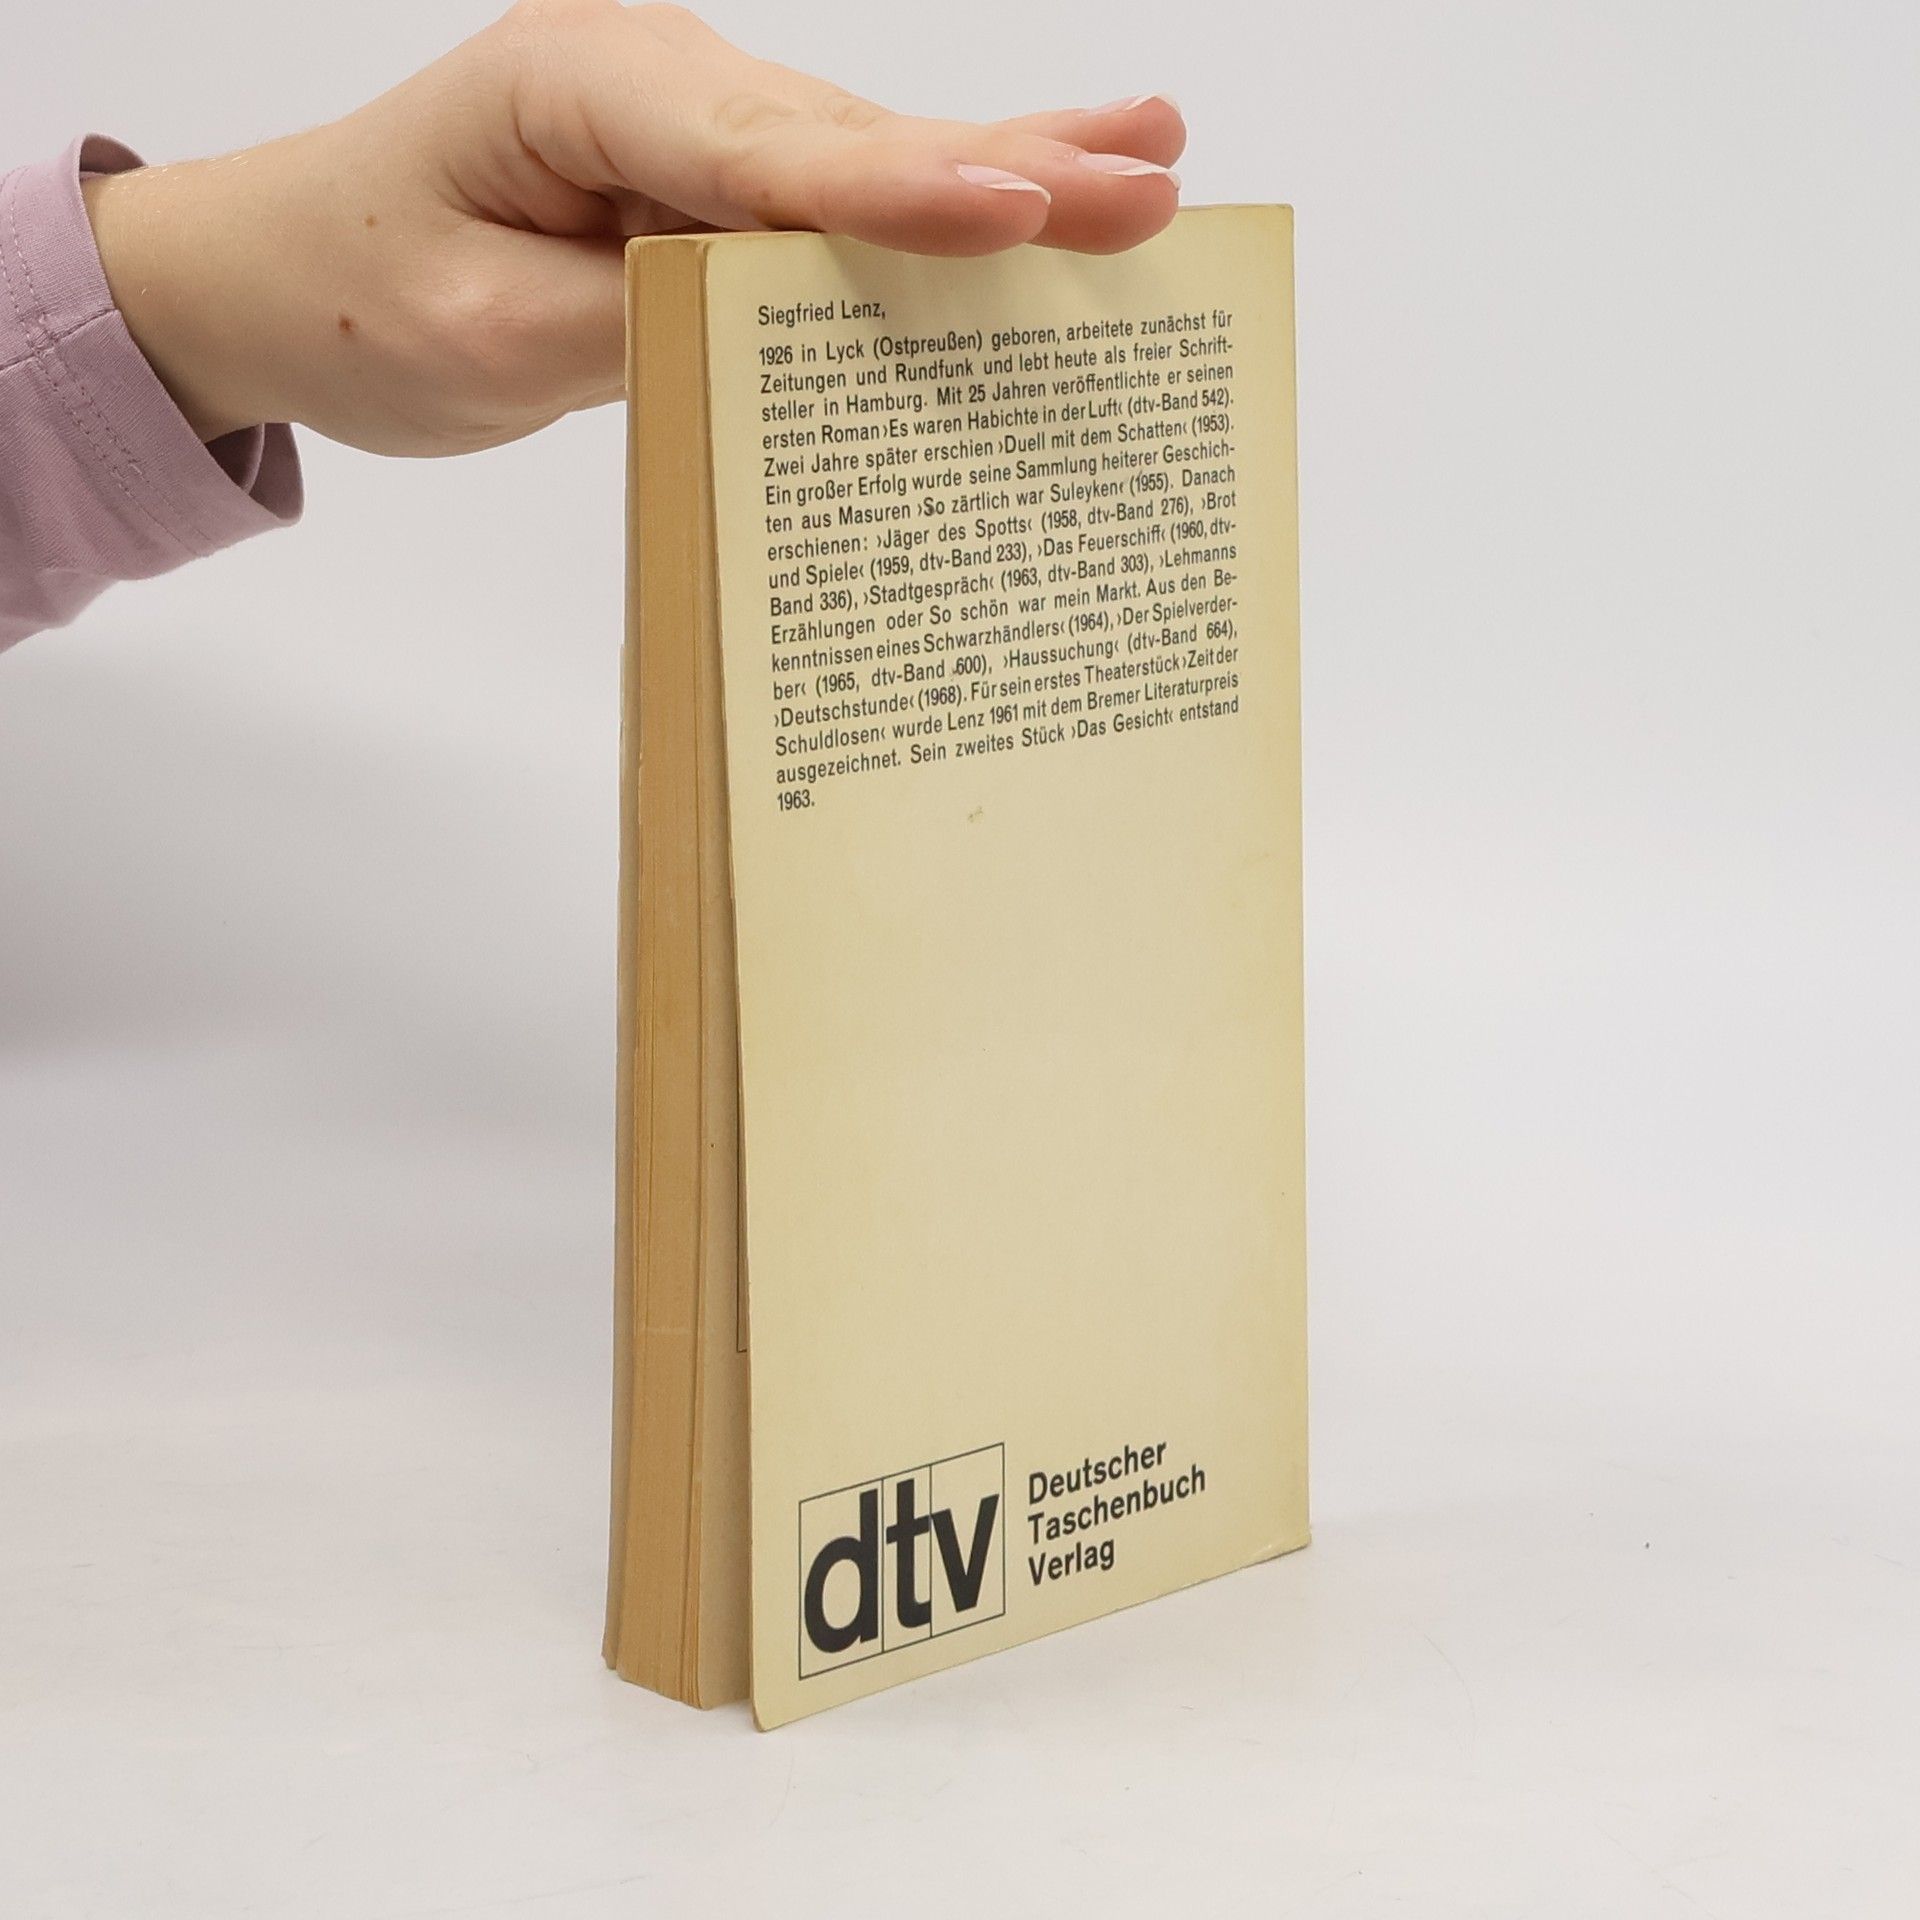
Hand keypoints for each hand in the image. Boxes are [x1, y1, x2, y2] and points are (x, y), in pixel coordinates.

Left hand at [80, 0, 1184, 456]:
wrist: (275, 275)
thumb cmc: (352, 296)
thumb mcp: (478, 338)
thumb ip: (636, 325)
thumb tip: (788, 321)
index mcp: (578, 90)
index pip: (760, 155)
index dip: (894, 190)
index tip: (1014, 206)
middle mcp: (656, 85)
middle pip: (850, 137)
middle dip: (1005, 166)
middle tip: (1149, 184)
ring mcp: (691, 129)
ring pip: (868, 158)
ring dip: (1011, 169)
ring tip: (1151, 165)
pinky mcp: (709, 185)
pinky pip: (838, 202)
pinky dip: (945, 204)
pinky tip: (1043, 176)